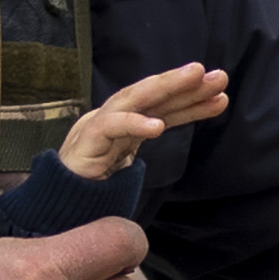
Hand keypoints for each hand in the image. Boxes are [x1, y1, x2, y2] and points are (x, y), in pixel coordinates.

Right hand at [56, 60, 230, 182]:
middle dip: (183, 83)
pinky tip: (157, 126)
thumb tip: (168, 129)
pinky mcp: (85, 142)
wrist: (56, 204)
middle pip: (151, 95)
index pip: (162, 108)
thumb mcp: (129, 165)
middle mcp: (113, 117)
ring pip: (133, 98)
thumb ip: (145, 148)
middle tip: (217, 75)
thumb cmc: (92, 184)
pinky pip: (110, 127)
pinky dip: (133, 123)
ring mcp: (97, 126)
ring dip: (165, 86)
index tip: (222, 96)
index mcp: (126, 124)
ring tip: (194, 78)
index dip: (192, 101)